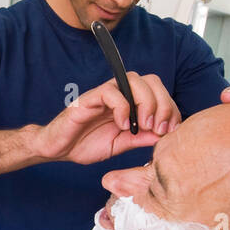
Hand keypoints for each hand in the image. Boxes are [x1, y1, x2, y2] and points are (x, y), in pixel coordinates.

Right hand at [35, 73, 180, 164]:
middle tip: (160, 128)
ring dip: (145, 102)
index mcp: (130, 102)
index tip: (171, 130)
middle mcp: (119, 93)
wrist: (58, 149)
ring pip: (133, 80)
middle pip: (150, 81)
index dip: (170, 107)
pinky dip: (122, 107)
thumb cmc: (86, 144)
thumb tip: (166, 134)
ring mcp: (104, 94)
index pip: (158, 92)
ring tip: (143, 125)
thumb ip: (142, 137)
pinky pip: (111, 93)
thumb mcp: (122, 144)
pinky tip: (123, 125)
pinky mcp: (89, 99)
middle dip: (162, 104)